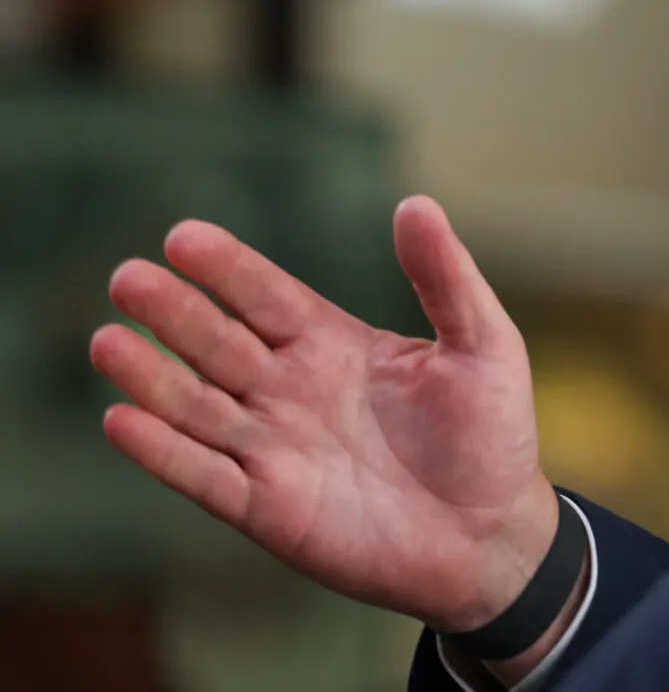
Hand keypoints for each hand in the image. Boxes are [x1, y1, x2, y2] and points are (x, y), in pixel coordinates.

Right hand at [90, 196, 561, 641]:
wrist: (493, 536)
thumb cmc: (492, 435)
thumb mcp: (484, 344)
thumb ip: (447, 277)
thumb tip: (415, 203)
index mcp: (334, 345)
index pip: (268, 296)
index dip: (227, 269)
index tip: (182, 236)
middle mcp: (291, 391)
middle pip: (220, 344)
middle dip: (174, 311)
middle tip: (127, 277)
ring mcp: (274, 449)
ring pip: (197, 406)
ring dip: (150, 377)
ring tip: (105, 340)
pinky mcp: (267, 508)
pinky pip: (204, 476)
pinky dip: (162, 451)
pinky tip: (123, 419)